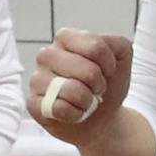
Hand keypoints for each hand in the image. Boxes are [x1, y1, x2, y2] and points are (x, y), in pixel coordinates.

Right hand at [27, 29, 132, 146]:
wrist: (101, 117)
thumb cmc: (107, 84)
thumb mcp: (121, 58)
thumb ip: (118, 43)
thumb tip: (100, 46)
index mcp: (66, 38)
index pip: (95, 47)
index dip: (110, 65)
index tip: (108, 72)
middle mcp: (47, 54)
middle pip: (87, 70)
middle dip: (99, 85)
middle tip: (95, 89)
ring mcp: (37, 78)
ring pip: (72, 90)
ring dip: (87, 101)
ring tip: (85, 101)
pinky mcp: (33, 103)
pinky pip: (59, 108)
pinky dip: (75, 115)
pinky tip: (74, 112)